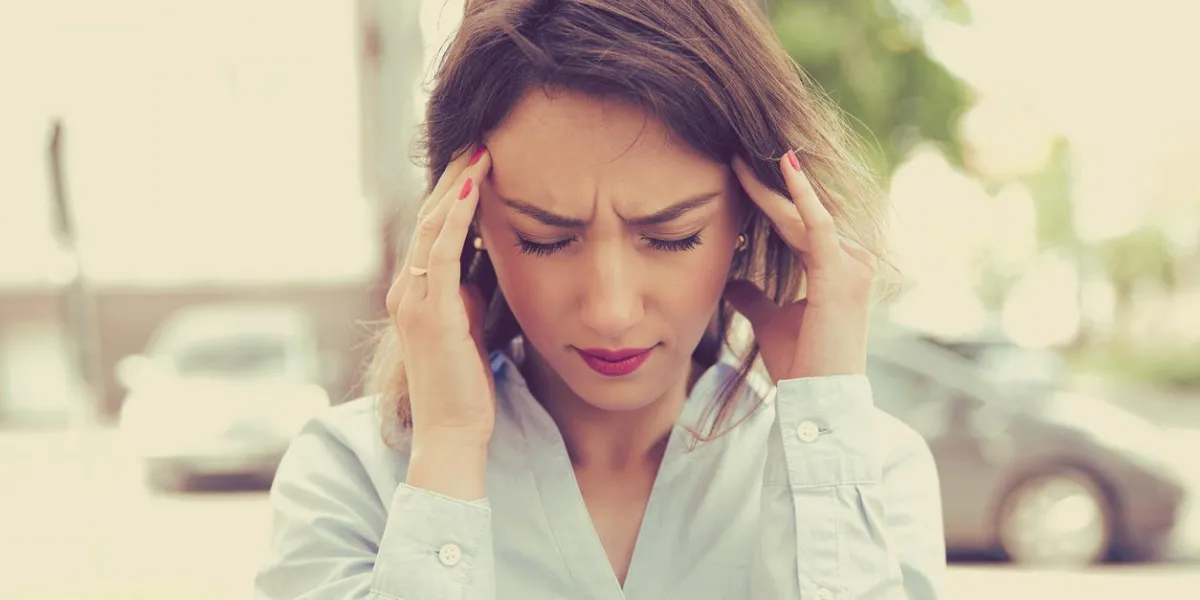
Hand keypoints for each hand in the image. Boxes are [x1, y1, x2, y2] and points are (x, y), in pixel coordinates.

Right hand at [386, 145, 494, 446]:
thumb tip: (489, 263)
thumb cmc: (467, 389)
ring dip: (457, 184)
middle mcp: (406, 290)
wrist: (453, 435)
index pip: (434, 229)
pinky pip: (441, 251)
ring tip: (480, 149)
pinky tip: (475, 186)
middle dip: (454, 176)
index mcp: (416, 294)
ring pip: (432, 225)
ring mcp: (413, 300)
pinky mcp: (430, 312)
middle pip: (429, 217)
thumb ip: (472, 295)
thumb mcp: (472, 330)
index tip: (480, 160)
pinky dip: (457, 215)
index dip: (454, 192)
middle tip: (479, 138)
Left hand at [725, 152, 877, 381]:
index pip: (797, 224)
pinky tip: (784, 168)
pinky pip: (819, 224)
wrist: (818, 399)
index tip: (737, 173)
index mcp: (836, 268)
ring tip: (744, 156)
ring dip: (776, 185)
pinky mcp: (841, 272)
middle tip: (734, 153)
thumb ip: (754, 297)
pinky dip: (801, 196)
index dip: (768, 199)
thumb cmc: (800, 365)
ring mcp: (851, 264)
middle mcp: (851, 260)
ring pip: (805, 214)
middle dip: (768, 184)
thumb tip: (732, 280)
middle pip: (801, 213)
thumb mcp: (770, 321)